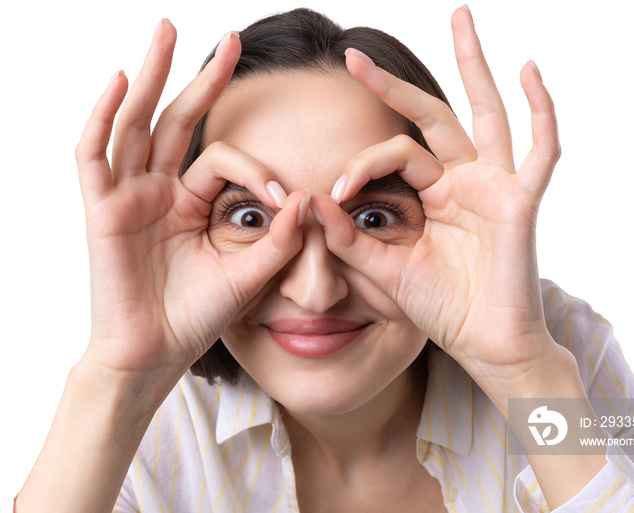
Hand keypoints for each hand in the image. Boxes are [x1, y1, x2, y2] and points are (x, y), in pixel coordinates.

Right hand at [75, 21, 305, 392]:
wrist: (157, 354)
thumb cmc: (197, 316)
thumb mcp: (248, 273)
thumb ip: (278, 239)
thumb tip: (308, 199)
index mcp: (190, 203)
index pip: (223, 160)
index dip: (257, 170)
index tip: (284, 195)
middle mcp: (157, 190)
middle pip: (177, 119)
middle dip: (201, 78)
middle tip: (229, 39)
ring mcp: (127, 196)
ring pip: (136, 122)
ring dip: (153, 76)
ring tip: (169, 32)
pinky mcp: (100, 209)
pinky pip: (94, 155)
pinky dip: (102, 116)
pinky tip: (122, 80)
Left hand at [311, 7, 562, 402]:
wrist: (483, 345)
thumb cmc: (441, 308)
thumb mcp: (385, 269)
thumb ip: (349, 239)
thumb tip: (309, 201)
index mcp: (433, 194)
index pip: (395, 154)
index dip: (363, 163)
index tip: (338, 188)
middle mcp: (463, 181)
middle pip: (432, 116)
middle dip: (396, 84)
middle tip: (354, 54)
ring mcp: (494, 187)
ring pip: (484, 114)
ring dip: (473, 66)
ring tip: (459, 17)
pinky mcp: (521, 203)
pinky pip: (540, 151)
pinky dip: (541, 112)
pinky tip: (528, 70)